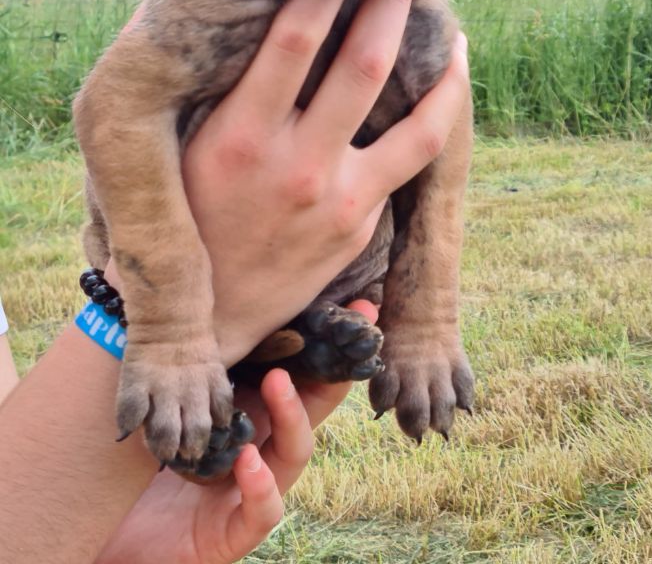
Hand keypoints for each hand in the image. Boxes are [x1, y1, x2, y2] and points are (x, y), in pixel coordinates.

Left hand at [95, 302, 376, 563]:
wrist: (121, 534)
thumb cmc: (149, 465)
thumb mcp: (177, 403)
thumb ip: (194, 358)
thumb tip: (184, 286)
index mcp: (256, 414)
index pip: (301, 373)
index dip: (330, 342)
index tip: (360, 305)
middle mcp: (266, 448)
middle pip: (313, 407)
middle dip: (332, 371)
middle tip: (340, 334)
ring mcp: (258, 490)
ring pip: (296, 451)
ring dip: (292, 415)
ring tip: (278, 382)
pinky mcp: (238, 530)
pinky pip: (263, 509)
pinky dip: (262, 486)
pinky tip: (248, 462)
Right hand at [182, 0, 469, 364]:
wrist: (208, 316)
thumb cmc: (190, 217)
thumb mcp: (189, 151)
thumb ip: (226, 92)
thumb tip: (256, 20)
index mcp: (240, 137)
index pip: (293, 41)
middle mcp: (297, 164)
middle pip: (363, 64)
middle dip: (390, 5)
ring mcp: (339, 198)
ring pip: (417, 121)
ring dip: (441, 67)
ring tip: (455, 32)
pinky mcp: (362, 223)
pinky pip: (413, 160)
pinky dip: (438, 117)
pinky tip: (450, 89)